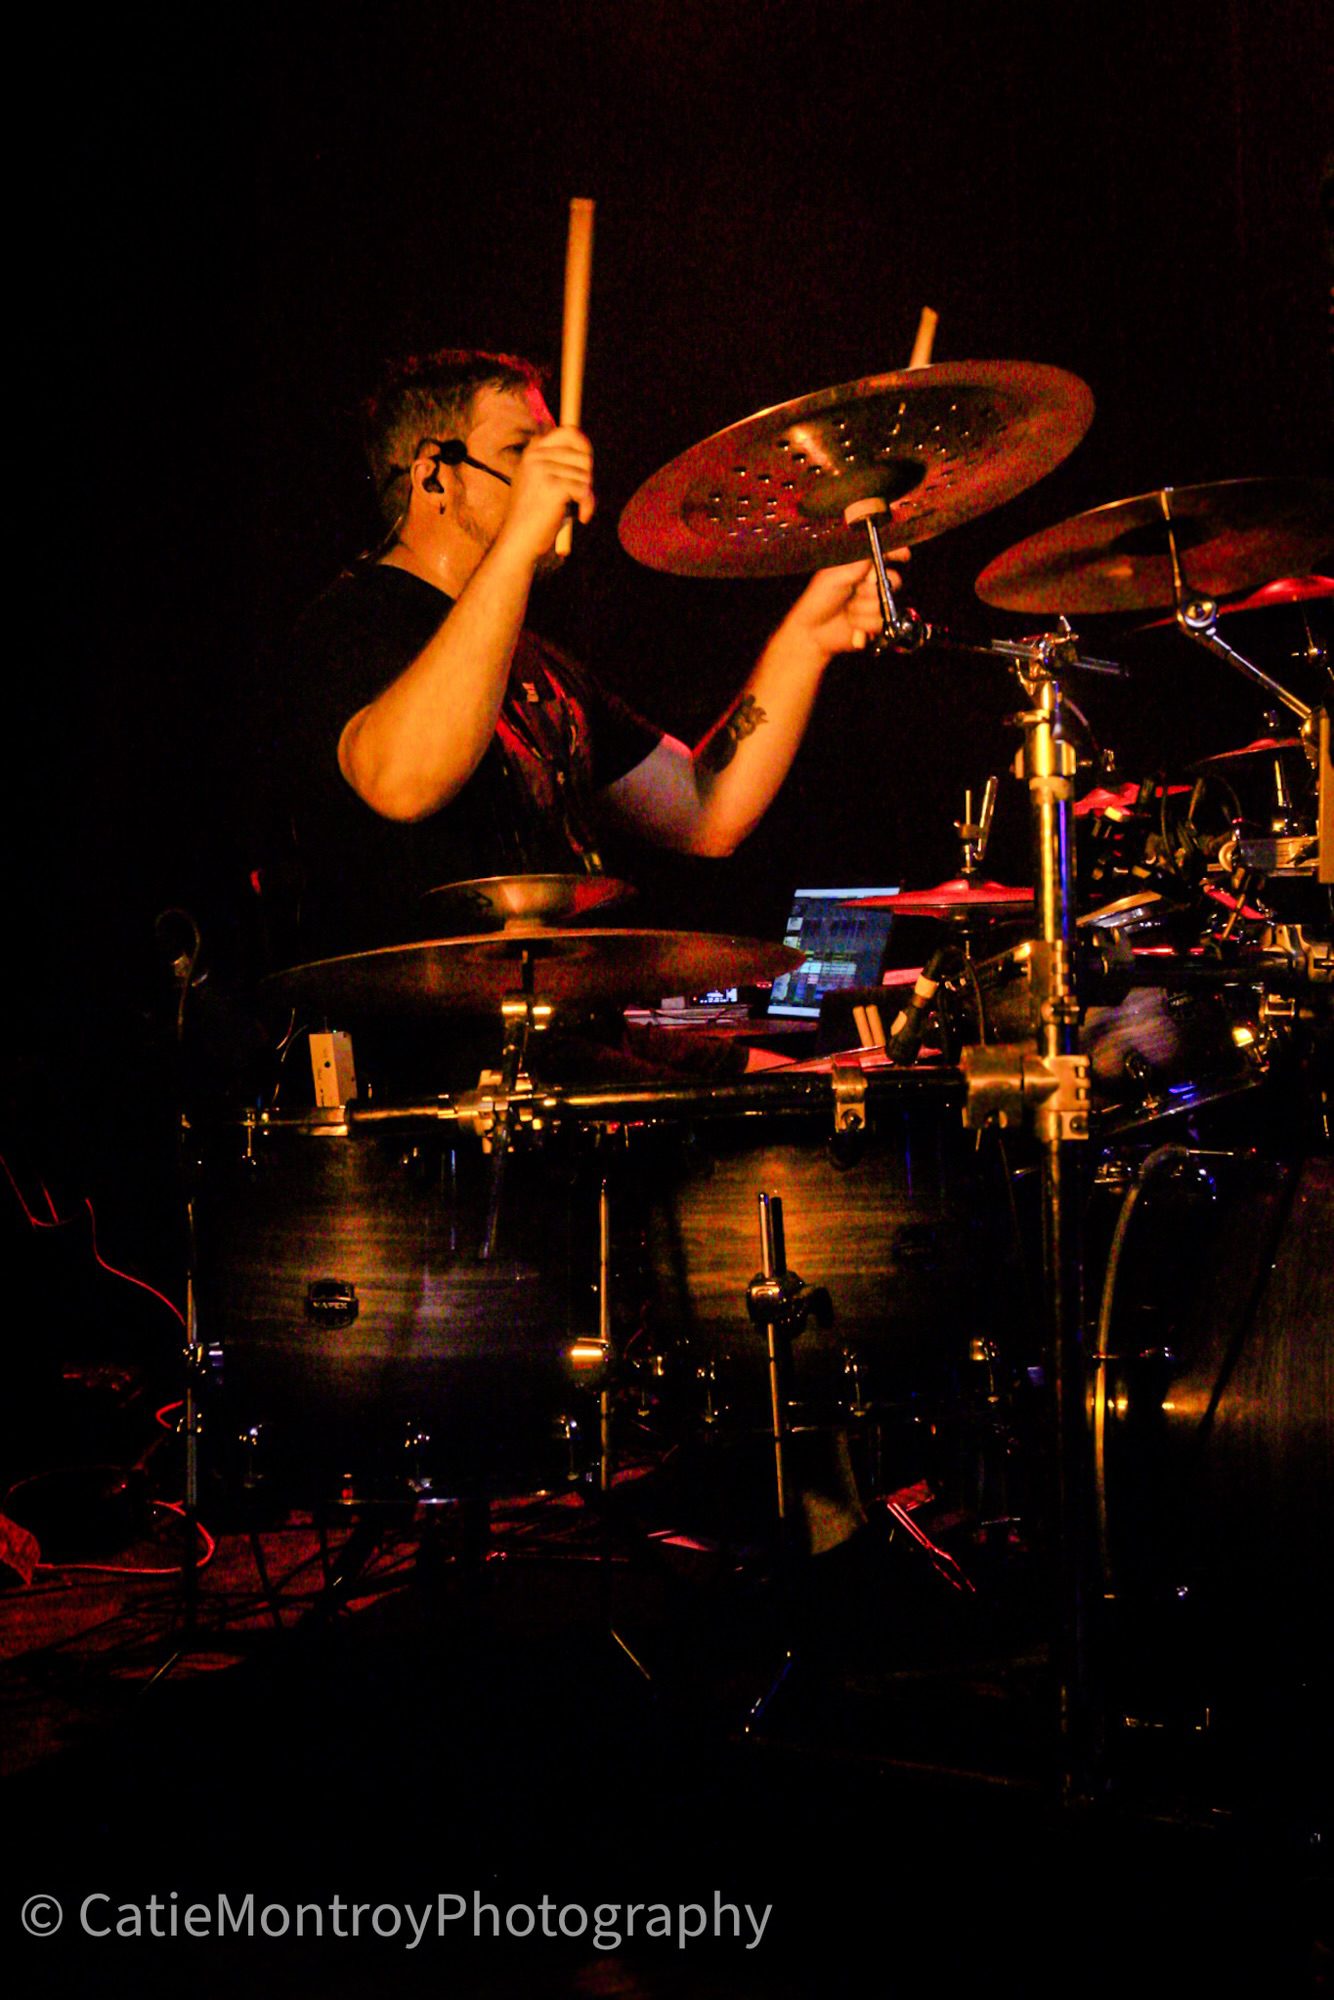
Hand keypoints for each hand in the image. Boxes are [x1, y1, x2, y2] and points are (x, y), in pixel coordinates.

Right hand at [494, 425, 595, 566]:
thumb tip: (583, 445)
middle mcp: (537, 456)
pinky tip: (581, 516)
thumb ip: (554, 461)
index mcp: (533, 451)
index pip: (569, 432)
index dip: (584, 445)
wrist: (520, 537)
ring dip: (587, 495)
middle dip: (588, 476)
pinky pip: (584, 490)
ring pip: (586, 474)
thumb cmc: (533, 513)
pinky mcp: (553, 486)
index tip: (586, 464)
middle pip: (583, 455)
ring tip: (578, 509)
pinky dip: (587, 505)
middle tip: (582, 494)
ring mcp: (544, 469)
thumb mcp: (536, 479)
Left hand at [783, 551, 909, 659]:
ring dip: (862, 609)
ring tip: (847, 611)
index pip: (885, 557)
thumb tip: (874, 555)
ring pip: (884, 603)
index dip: (896, 554)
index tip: (903, 555)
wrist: (813, 630)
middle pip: (893, 580)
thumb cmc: (820, 599)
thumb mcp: (834, 577)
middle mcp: (873, 585)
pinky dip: (863, 623)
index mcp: (863, 569)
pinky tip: (851, 624)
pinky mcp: (877, 625)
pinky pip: (880, 622)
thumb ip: (855, 566)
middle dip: (873, 588)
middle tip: (856, 591)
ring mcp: (877, 605)